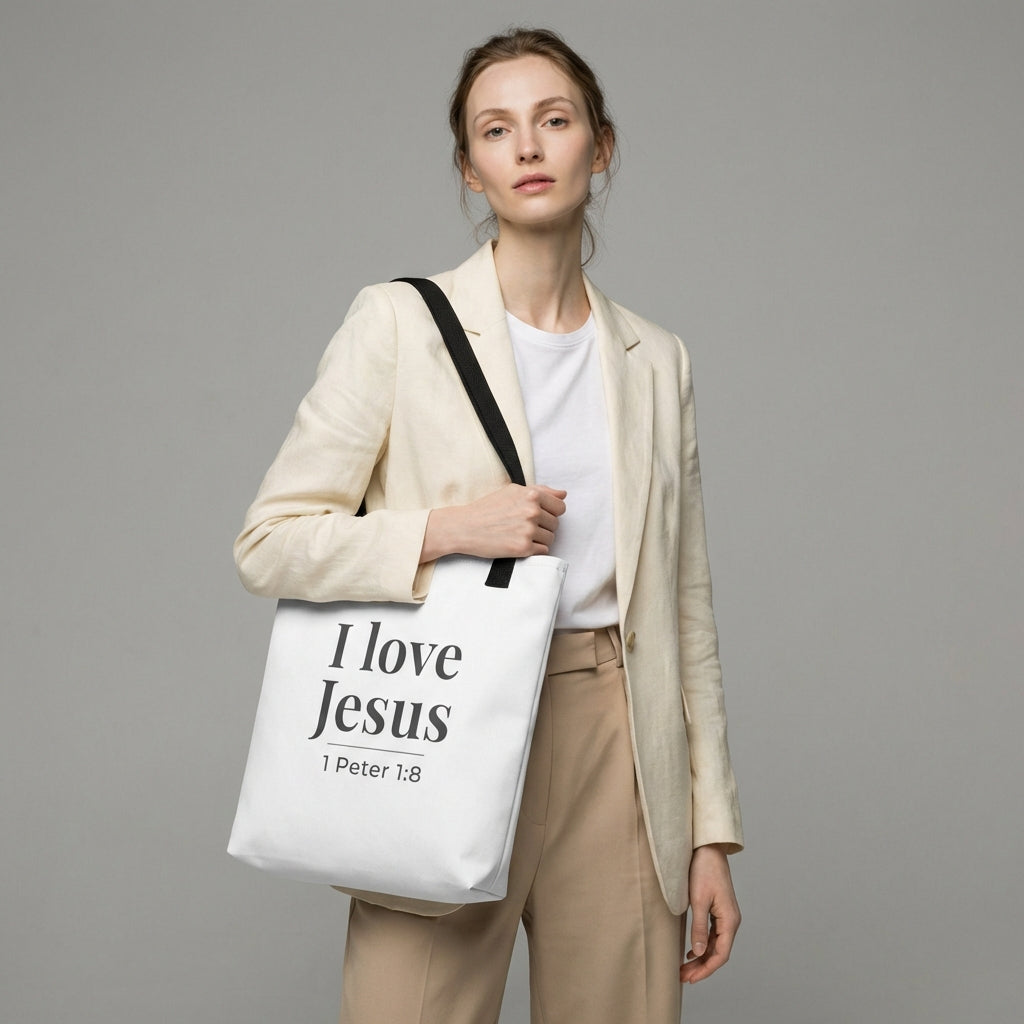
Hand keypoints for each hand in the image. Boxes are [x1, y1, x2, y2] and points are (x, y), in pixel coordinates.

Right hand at [420, 483, 566, 562]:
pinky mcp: (523, 548)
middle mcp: (532, 511)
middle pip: (555, 524)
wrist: (465, 527)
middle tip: (524, 526)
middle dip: (543, 526)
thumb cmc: (487, 508)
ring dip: (539, 539)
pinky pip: (542, 551)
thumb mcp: (513, 491)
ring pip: (550, 538)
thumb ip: (541, 491)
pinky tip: (519, 543)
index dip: (551, 512)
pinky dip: (534, 550)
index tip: (539, 516)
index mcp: (532, 495)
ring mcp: (528, 530)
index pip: (560, 507)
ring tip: (520, 535)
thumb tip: (563, 494)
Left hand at [680, 844, 739, 983]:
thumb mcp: (698, 900)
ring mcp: (726, 915)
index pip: (721, 954)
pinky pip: (714, 934)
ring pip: (716, 944)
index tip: (691, 978)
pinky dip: (703, 945)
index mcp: (730, 920)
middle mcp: (731, 920)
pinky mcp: (719, 910)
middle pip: (718, 952)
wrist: (708, 849)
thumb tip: (699, 952)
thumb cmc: (703, 871)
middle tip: (683, 976)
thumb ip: (699, 927)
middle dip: (701, 966)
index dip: (706, 969)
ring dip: (701, 957)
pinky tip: (692, 951)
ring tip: (685, 968)